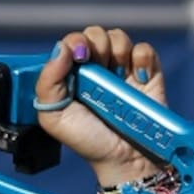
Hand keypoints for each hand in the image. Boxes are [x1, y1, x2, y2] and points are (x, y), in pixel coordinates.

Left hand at [34, 26, 167, 187]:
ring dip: (117, 48)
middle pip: (94, 34)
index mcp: (71, 76)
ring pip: (118, 37)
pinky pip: (144, 49)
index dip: (74, 42)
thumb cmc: (88, 141)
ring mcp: (121, 69)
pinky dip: (141, 57)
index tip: (79, 56)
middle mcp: (96, 69)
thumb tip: (60, 48)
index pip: (71, 44)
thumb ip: (47, 82)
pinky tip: (136, 77)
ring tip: (116, 74)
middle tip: (97, 64)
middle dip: (95, 43)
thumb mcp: (54, 117)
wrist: (124, 159)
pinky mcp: (146, 73)